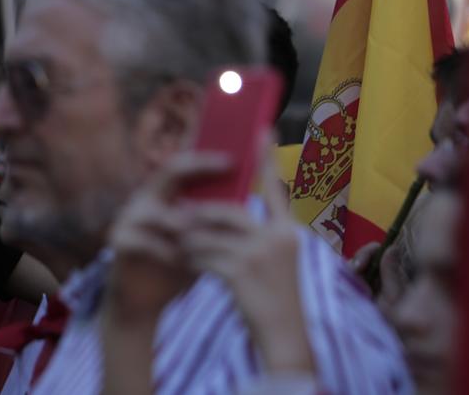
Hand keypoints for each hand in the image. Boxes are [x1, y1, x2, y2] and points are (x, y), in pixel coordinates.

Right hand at [103, 151, 226, 324]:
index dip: (207, 155)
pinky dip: (165, 250)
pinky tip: (180, 261)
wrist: (143, 302)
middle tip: (228, 165)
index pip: (184, 164)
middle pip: (170, 170)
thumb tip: (253, 196)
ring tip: (202, 233)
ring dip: (182, 223)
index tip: (236, 155)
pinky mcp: (118, 240)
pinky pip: (144, 240)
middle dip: (200, 167)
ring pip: (157, 209)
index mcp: (162, 195)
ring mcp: (128, 217)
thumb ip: (215, 220)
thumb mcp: (200, 240)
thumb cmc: (176, 267)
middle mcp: (144, 198)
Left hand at [175, 140, 315, 375]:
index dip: (268, 158)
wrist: (286, 339)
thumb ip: (261, 238)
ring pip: (210, 234)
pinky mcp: (240, 271)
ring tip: (179, 245)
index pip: (277, 189)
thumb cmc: (278, 302)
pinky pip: (204, 255)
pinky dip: (190, 259)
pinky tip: (183, 264)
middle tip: (180, 215)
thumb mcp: (280, 264)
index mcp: (289, 233)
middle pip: (228, 212)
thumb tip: (226, 214)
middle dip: (201, 216)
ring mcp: (259, 254)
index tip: (262, 128)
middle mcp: (277, 238)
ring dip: (190, 240)